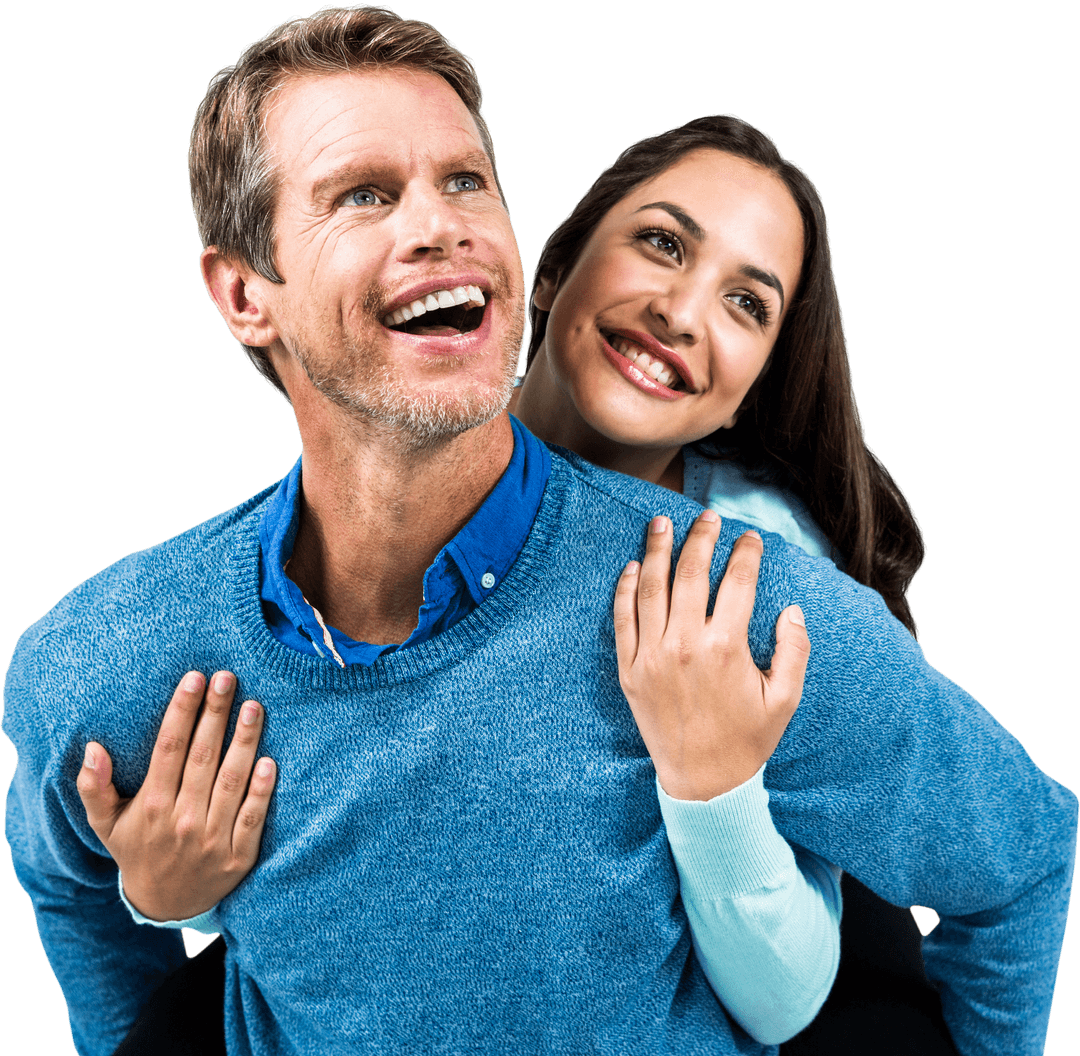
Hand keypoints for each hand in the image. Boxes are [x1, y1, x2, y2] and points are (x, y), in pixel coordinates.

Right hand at [77, 670, 275, 920]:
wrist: (165, 905)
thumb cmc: (137, 851)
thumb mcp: (107, 824)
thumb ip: (95, 787)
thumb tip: (92, 748)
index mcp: (152, 807)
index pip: (169, 748)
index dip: (183, 710)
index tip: (195, 678)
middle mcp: (182, 820)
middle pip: (203, 756)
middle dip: (216, 714)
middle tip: (228, 678)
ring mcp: (213, 839)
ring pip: (232, 781)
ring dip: (244, 741)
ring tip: (254, 707)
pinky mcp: (239, 856)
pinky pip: (253, 816)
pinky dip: (261, 789)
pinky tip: (269, 760)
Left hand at [614, 511, 809, 800]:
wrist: (703, 782)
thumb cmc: (748, 739)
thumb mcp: (785, 698)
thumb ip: (793, 650)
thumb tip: (791, 609)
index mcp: (726, 648)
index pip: (737, 583)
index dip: (746, 554)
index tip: (750, 538)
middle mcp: (685, 645)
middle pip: (691, 574)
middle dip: (701, 538)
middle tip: (707, 517)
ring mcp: (652, 656)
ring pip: (651, 588)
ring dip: (656, 551)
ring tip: (660, 523)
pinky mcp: (629, 670)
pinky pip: (622, 619)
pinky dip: (624, 590)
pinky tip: (631, 567)